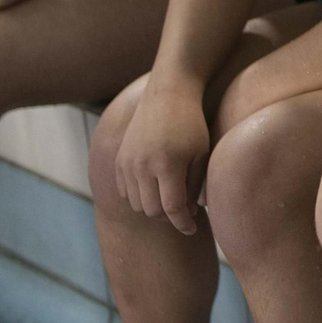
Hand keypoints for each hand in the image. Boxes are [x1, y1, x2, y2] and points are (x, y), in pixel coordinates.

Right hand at [115, 87, 211, 234]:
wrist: (168, 93)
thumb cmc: (192, 123)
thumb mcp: (201, 153)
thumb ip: (194, 185)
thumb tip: (188, 213)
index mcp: (167, 165)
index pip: (172, 209)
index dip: (184, 223)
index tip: (193, 228)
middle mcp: (142, 166)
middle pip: (152, 211)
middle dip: (169, 216)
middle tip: (185, 210)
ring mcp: (127, 163)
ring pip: (137, 204)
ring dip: (154, 207)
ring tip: (172, 198)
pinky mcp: (119, 159)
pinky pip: (126, 192)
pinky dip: (139, 197)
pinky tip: (156, 188)